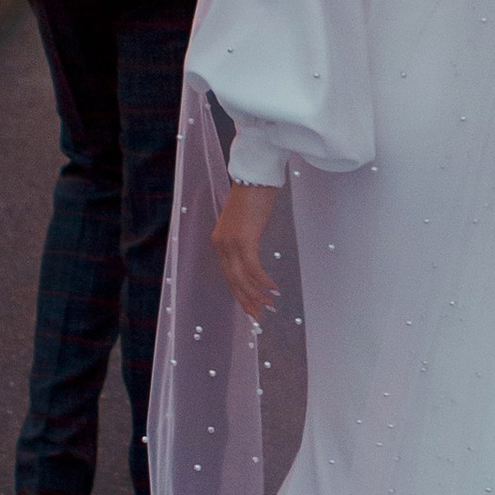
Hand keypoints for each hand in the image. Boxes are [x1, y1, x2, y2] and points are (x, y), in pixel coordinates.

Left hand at [211, 182, 278, 320]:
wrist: (254, 176)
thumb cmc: (254, 195)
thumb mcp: (245, 222)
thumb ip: (245, 238)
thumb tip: (252, 251)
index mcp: (220, 241)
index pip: (228, 274)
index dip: (240, 293)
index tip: (251, 307)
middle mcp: (221, 245)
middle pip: (233, 281)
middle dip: (247, 301)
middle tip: (258, 317)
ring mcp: (231, 243)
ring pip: (242, 279)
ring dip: (257, 295)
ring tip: (269, 306)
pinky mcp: (244, 240)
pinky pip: (254, 269)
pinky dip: (264, 281)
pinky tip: (274, 289)